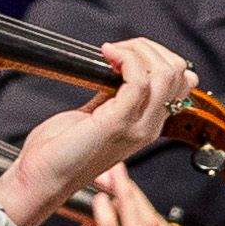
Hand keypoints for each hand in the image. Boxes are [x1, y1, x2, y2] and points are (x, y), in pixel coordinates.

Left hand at [0, 39, 195, 225]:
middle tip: (118, 49)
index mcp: (148, 124)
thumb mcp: (96, 113)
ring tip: (112, 51)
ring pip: (164, 74)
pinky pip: (138, 80)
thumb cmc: (62, 149)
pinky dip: (124, 58)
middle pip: (179, 74)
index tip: (128, 52)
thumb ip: (114, 93)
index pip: (181, 82)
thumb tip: (121, 64)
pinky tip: (106, 55)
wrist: (43, 177)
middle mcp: (149, 127)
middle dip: (149, 48)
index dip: (159, 57)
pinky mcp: (117, 122)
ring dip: (137, 50)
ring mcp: (137, 126)